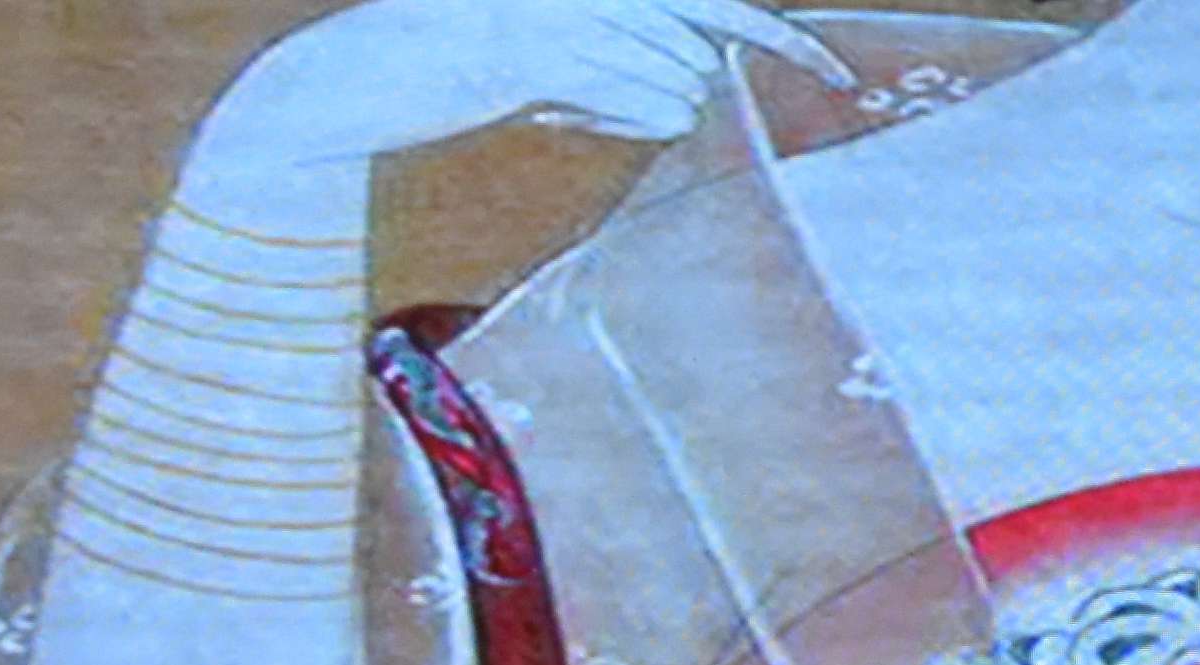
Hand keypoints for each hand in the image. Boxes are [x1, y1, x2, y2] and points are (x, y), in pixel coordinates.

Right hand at [200, 0, 846, 180]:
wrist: (359, 72)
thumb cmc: (452, 62)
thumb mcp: (546, 44)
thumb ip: (620, 46)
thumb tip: (692, 74)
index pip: (716, 4)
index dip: (785, 39)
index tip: (840, 76)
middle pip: (695, 57)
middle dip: (653, 87)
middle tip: (571, 85)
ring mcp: (570, 10)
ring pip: (675, 87)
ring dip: (623, 107)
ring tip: (546, 88)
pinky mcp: (548, 51)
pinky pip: (640, 107)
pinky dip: (607, 119)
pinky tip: (543, 102)